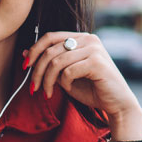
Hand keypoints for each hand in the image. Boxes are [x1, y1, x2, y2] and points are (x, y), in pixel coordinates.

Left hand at [26, 32, 141, 140]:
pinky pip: (69, 71)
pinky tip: (70, 89)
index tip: (25, 66)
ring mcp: (94, 49)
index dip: (34, 50)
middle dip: (37, 71)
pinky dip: (65, 83)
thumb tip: (25, 53)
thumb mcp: (65, 76)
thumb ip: (50, 64)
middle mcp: (88, 39)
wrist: (117, 104)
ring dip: (48, 80)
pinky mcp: (97, 62)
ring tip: (48, 92)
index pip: (50, 37)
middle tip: (33, 87)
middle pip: (50, 50)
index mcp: (81, 38)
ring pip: (56, 61)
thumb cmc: (92, 89)